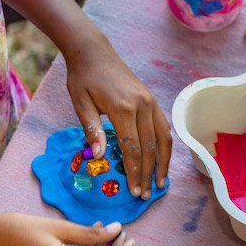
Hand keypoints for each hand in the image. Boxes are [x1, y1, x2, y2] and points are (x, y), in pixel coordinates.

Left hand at [64, 34, 171, 198]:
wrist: (94, 51)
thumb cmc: (82, 78)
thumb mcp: (80, 103)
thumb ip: (92, 130)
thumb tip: (100, 156)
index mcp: (123, 108)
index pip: (132, 148)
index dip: (134, 172)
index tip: (134, 190)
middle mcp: (142, 105)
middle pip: (150, 147)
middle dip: (148, 173)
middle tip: (145, 194)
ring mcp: (150, 101)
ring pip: (163, 138)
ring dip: (162, 162)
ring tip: (159, 183)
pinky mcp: (152, 99)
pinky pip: (163, 126)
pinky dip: (165, 145)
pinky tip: (161, 159)